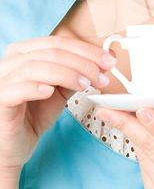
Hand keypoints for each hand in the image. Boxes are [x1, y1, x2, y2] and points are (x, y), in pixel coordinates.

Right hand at [0, 36, 115, 170]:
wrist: (14, 145)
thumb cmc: (33, 115)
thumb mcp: (60, 89)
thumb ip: (77, 73)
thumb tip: (105, 60)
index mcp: (24, 51)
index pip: (58, 42)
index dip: (86, 50)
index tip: (108, 60)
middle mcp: (10, 61)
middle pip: (51, 52)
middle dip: (82, 62)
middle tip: (101, 76)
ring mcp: (2, 79)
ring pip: (35, 66)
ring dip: (66, 74)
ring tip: (84, 86)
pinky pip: (16, 88)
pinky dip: (35, 87)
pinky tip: (50, 92)